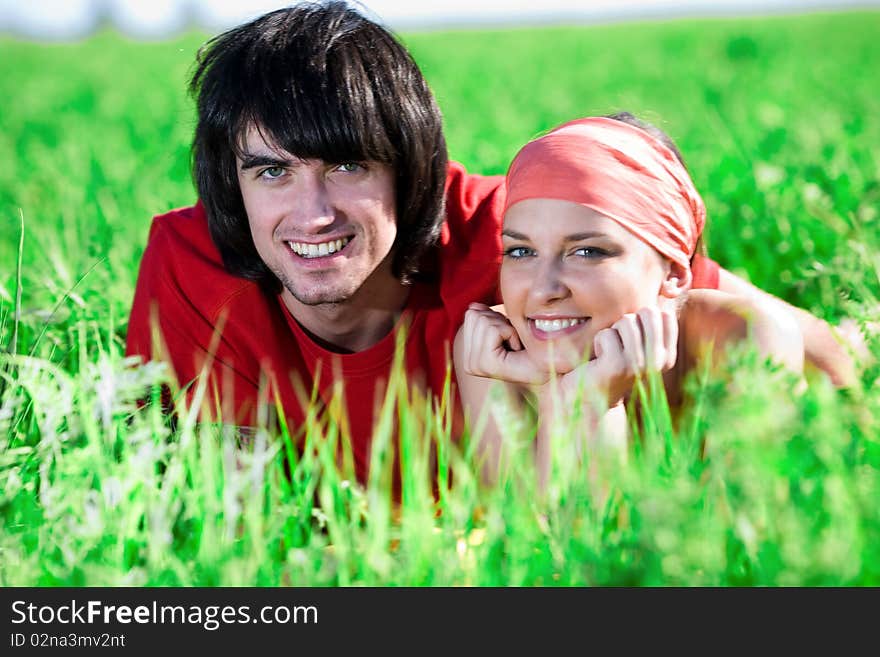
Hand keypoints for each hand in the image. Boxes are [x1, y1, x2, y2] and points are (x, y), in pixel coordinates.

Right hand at [459, 303, 549, 384]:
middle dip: (499, 322)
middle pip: (475, 316)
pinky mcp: (485, 364)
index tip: (507, 338)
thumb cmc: (532, 350)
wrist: (549, 370)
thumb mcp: (505, 328)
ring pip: (483, 320)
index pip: (471, 314)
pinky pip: (493, 328)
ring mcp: (474, 365)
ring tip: (514, 344)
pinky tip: (517, 348)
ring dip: (505, 327)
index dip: (495, 319)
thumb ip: (487, 318)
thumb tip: (473, 306)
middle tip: (511, 341)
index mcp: (469, 355)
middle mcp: (468, 363)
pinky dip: (510, 332)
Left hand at [560, 305, 677, 406]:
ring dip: (611, 332)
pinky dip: (598, 341)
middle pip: (648, 312)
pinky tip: (599, 360)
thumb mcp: (636, 342)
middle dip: (626, 321)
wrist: (589, 397)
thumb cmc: (610, 362)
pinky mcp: (617, 366)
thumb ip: (650, 322)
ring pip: (626, 321)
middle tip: (618, 343)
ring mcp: (640, 365)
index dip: (641, 318)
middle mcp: (659, 362)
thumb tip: (668, 287)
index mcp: (668, 355)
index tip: (631, 339)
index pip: (663, 314)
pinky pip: (606, 334)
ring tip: (608, 352)